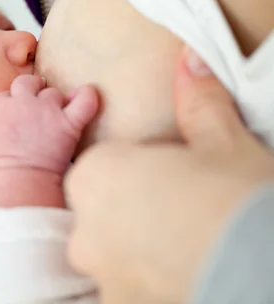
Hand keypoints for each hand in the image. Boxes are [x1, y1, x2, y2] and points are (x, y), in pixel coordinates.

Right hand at [0, 74, 97, 175]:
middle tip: (37, 106)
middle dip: (32, 90)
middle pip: (28, 82)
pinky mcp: (68, 124)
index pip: (8, 93)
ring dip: (55, 103)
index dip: (13, 103)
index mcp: (0, 106)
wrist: (16, 180)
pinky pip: (85, 101)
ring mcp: (47, 111)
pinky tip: (85, 96)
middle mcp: (23, 102)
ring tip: (55, 119)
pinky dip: (87, 96)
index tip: (17, 115)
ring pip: (54, 93)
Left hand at [64, 47, 273, 303]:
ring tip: (186, 244)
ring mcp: (99, 273)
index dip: (138, 170)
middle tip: (183, 210)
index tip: (171, 176)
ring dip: (137, 246)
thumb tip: (190, 60)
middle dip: (133, 207)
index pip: (103, 167)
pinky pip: (122, 285)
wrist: (262, 273)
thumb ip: (197, 103)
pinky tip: (182, 272)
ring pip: (110, 249)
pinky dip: (144, 279)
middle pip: (101, 209)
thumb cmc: (238, 201)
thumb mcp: (223, 145)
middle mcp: (85, 227)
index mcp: (97, 176)